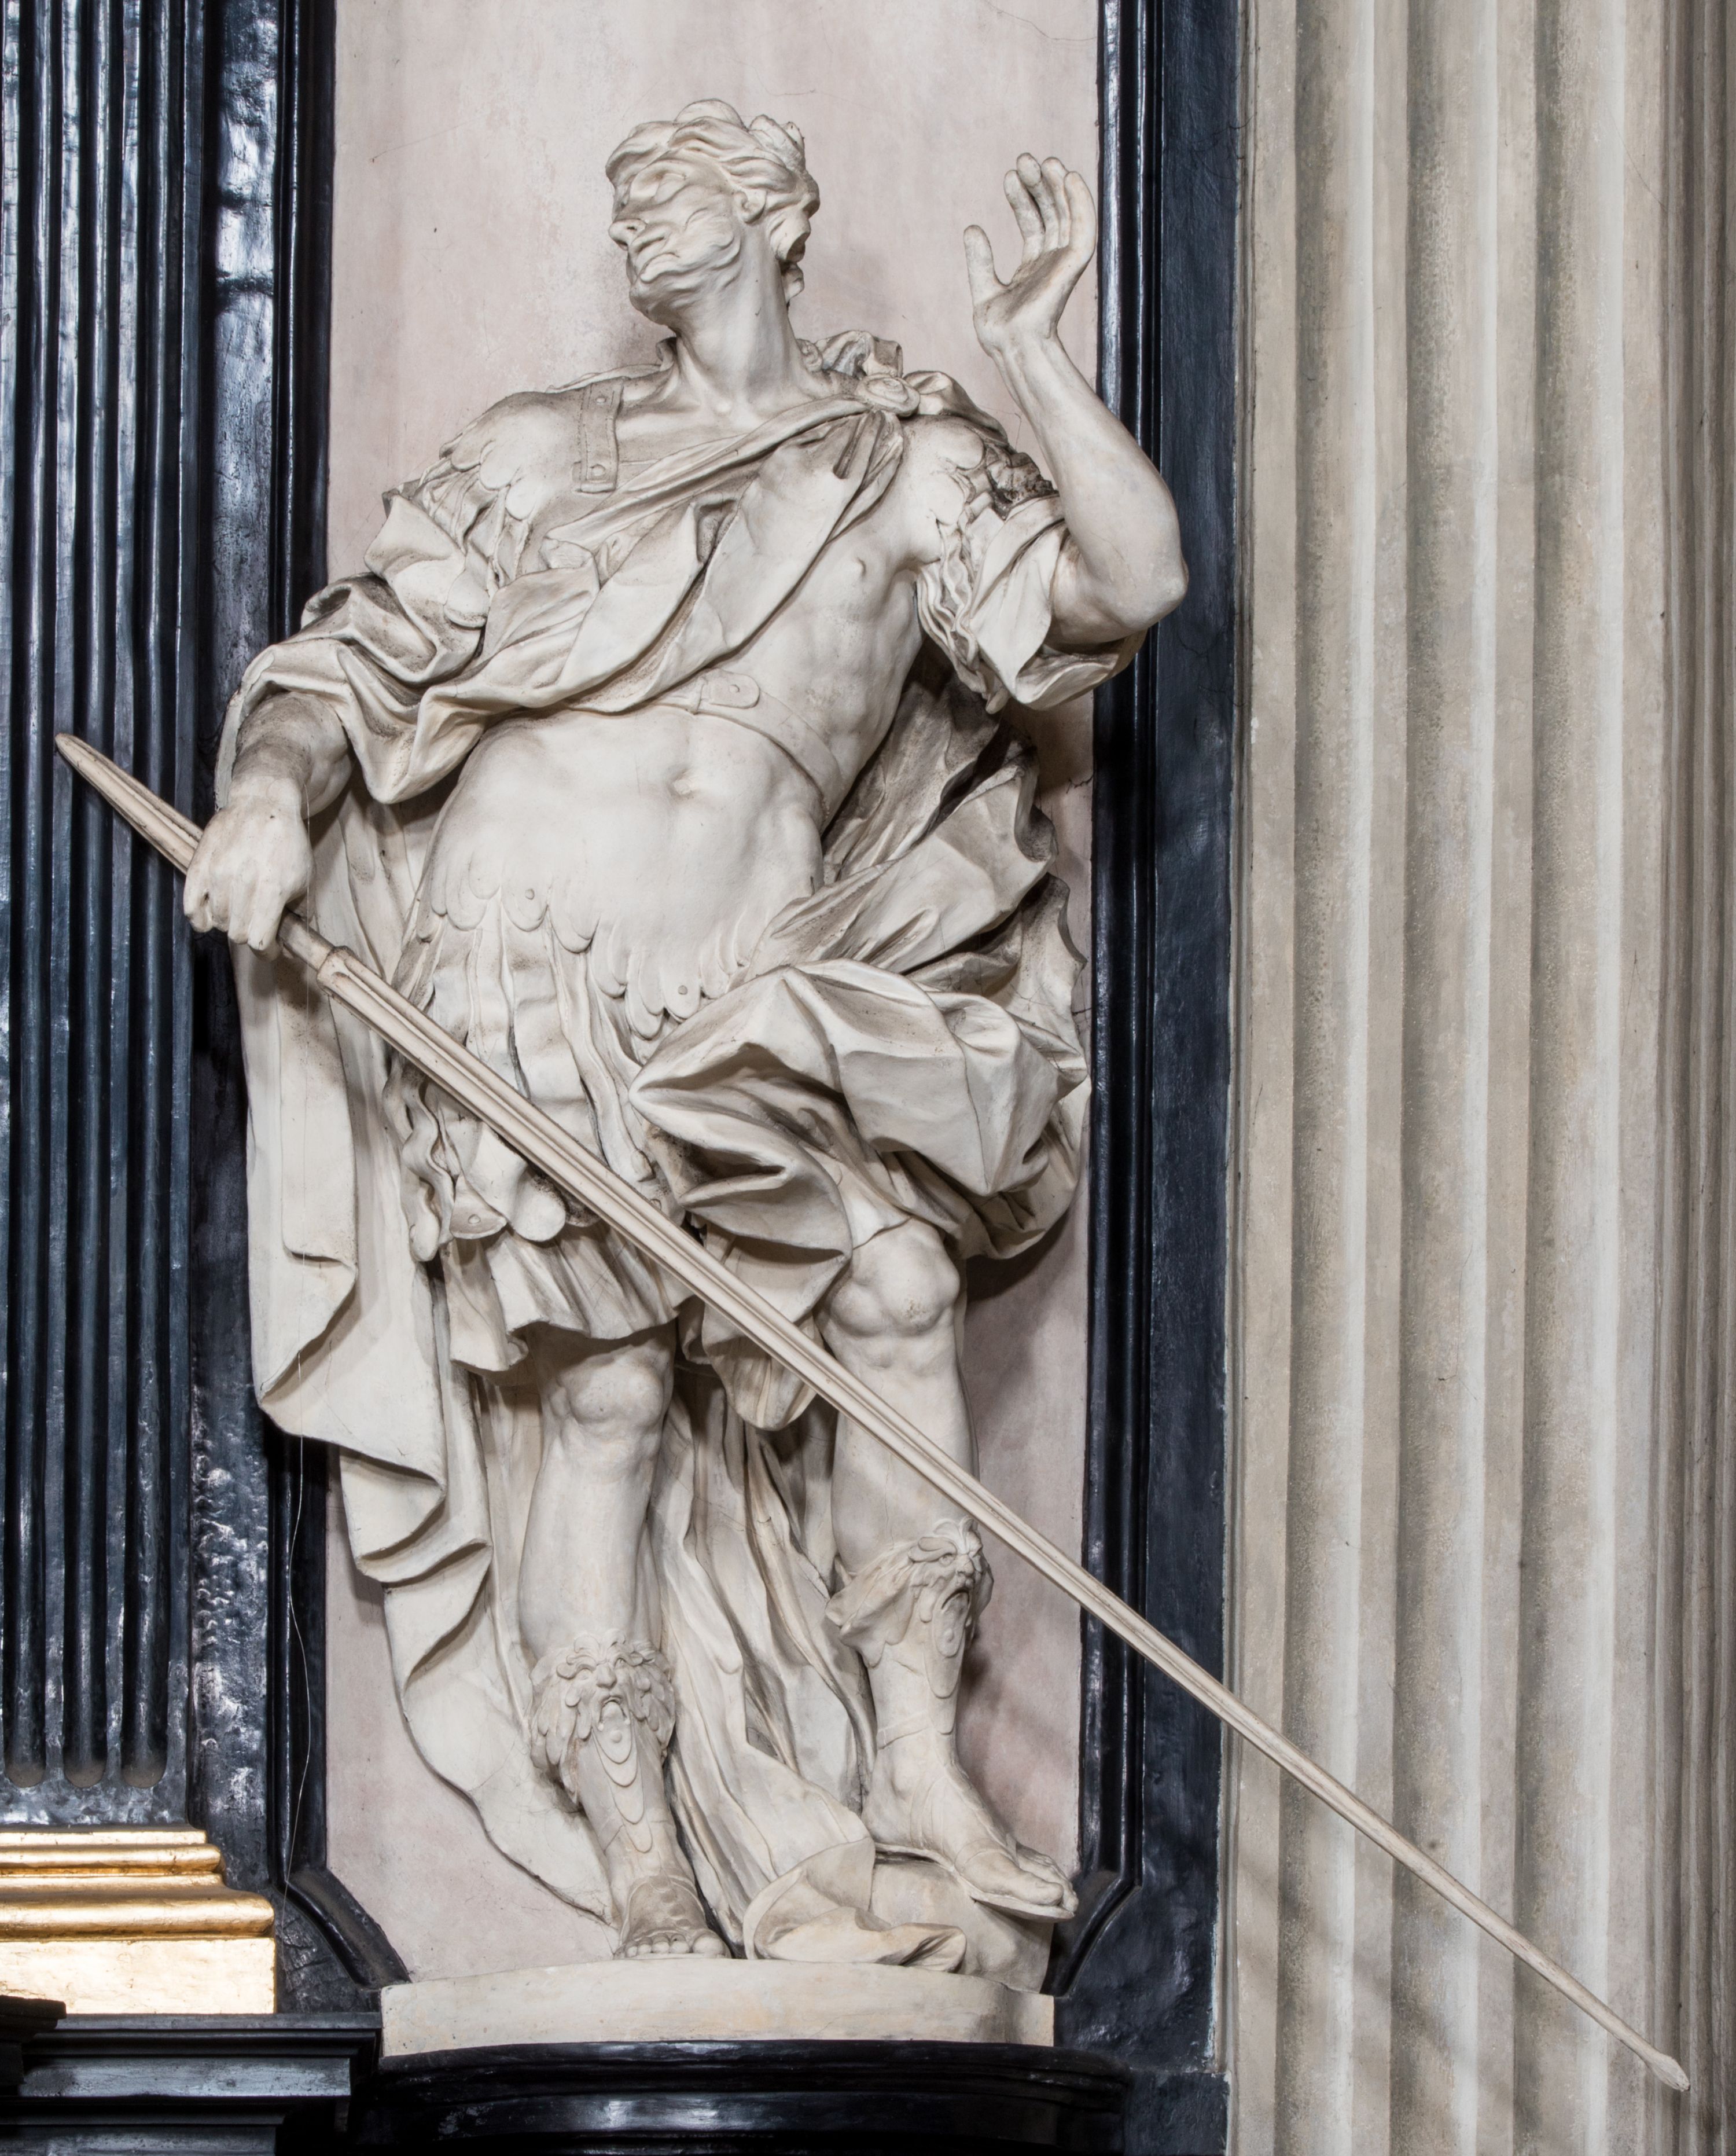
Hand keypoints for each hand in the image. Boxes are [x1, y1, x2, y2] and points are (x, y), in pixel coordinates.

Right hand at [183, 779, 312, 955]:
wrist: (263, 804)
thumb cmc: (287, 843)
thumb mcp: (303, 877)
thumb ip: (293, 910)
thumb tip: (286, 941)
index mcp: (271, 888)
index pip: (259, 941)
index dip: (267, 951)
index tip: (272, 948)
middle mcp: (242, 882)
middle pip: (236, 934)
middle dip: (249, 936)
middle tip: (256, 927)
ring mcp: (217, 873)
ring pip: (217, 922)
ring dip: (229, 924)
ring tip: (240, 913)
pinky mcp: (199, 865)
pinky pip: (191, 907)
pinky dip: (200, 919)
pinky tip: (210, 917)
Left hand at [964, 154, 1096, 365]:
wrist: (1009, 347)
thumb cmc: (999, 332)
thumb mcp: (983, 288)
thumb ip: (980, 259)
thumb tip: (972, 227)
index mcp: (1033, 267)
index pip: (1033, 223)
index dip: (1023, 198)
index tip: (1010, 176)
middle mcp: (1050, 263)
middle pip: (1051, 213)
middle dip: (1039, 185)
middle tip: (1023, 160)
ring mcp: (1062, 264)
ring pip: (1068, 215)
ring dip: (1059, 186)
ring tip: (1043, 161)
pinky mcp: (1072, 267)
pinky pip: (1084, 229)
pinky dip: (1081, 202)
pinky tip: (1070, 177)